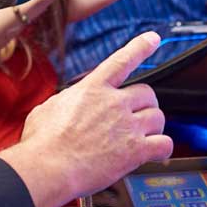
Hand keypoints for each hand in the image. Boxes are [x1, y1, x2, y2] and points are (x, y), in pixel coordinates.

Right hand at [5, 32, 171, 206]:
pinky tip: (155, 153)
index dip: (140, 47)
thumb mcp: (48, 108)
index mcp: (92, 89)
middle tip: (138, 115)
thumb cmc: (42, 142)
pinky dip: (162, 149)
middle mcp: (113, 103)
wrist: (48, 167)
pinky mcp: (135, 151)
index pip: (121, 61)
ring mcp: (127, 126)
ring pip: (158, 117)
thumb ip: (66, 101)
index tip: (153, 38)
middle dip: (145, 104)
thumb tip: (68, 104)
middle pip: (147, 93)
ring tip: (144, 136)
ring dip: (153, 126)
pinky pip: (164, 144)